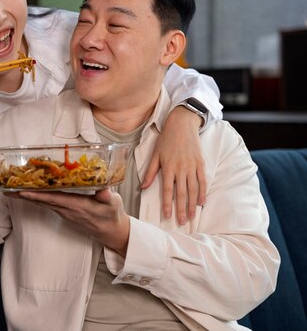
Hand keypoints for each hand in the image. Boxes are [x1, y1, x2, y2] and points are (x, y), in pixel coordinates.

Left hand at [8, 188, 129, 255]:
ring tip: (10, 188)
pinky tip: (28, 191)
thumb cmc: (112, 216)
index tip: (22, 191)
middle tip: (5, 188)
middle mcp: (67, 210)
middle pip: (41, 201)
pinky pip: (47, 203)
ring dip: (26, 195)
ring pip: (42, 202)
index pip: (53, 199)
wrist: (111, 232)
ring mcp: (64, 212)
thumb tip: (103, 190)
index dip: (37, 195)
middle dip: (23, 194)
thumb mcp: (113, 204)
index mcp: (77, 206)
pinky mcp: (65, 211)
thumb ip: (107, 197)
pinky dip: (36, 196)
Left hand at [141, 106, 206, 223]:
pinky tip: (201, 202)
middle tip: (182, 222)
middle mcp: (181, 168)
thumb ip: (150, 172)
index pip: (168, 190)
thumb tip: (143, 187)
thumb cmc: (166, 140)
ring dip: (192, 204)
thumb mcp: (155, 154)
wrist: (182, 124)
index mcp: (168, 167)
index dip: (167, 204)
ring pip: (193, 189)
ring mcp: (192, 166)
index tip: (167, 216)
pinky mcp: (200, 163)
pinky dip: (203, 192)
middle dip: (181, 209)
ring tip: (191, 216)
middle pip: (182, 193)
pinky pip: (203, 181)